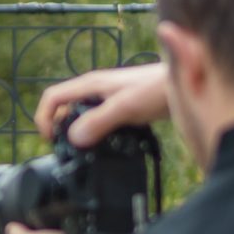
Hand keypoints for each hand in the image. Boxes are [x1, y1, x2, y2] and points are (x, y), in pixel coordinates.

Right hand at [34, 63, 167, 147]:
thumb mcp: (125, 107)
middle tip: (71, 152)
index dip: (44, 118)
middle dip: (62, 129)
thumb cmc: (158, 88)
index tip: (51, 140)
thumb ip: (99, 121)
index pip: (53, 97)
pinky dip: (99, 134)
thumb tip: (73, 138)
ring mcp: (109, 97)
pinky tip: (111, 145)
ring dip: (81, 133)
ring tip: (89, 152)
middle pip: (65, 108)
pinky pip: (100, 121)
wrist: (189, 81)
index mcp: (91, 84)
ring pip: (83, 116)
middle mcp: (96, 89)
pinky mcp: (122, 107)